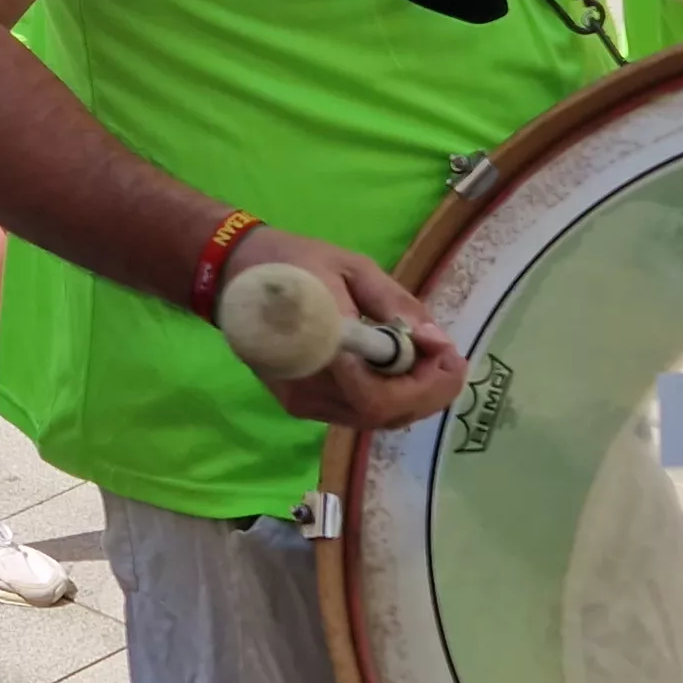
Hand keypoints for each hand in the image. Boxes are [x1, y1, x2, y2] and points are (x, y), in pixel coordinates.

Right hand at [226, 226, 465, 429]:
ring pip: (371, 420)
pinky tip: (402, 374)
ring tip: (432, 365)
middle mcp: (308, 388)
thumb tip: (437, 340)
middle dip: (428, 393)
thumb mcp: (351, 267)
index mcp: (319, 349)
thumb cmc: (292, 262)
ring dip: (412, 398)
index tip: (449, 352)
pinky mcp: (299, 404)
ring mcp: (301, 401)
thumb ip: (395, 304)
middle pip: (381, 415)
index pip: (380, 395)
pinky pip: (355, 413)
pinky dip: (388, 399)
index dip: (424, 383)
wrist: (232, 274)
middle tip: (451, 361)